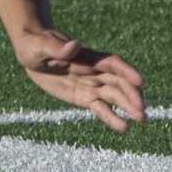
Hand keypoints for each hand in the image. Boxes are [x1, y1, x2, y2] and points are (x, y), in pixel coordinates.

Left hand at [11, 26, 147, 131]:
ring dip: (128, 107)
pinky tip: (123, 127)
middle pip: (118, 83)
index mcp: (87, 56)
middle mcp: (95, 71)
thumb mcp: (41, 45)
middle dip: (131, 95)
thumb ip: (57, 48)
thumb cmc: (36, 43)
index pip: (112, 63)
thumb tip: (74, 45)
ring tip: (142, 119)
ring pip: (114, 97)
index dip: (127, 71)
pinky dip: (111, 117)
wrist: (30, 52)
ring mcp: (92, 85)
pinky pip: (100, 108)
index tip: (140, 81)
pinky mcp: (84, 98)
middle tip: (142, 110)